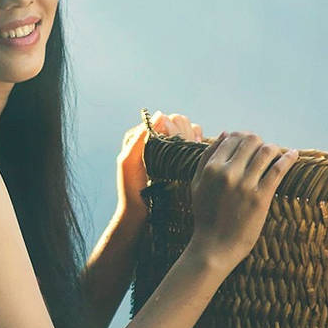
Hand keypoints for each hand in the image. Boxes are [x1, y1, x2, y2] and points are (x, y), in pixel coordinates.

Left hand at [117, 110, 203, 224]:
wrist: (141, 212)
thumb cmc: (131, 188)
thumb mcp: (129, 161)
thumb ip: (139, 138)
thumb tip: (161, 115)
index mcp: (143, 136)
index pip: (166, 119)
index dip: (174, 128)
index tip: (175, 141)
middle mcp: (158, 139)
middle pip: (181, 122)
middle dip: (184, 133)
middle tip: (181, 151)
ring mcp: (170, 149)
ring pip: (191, 131)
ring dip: (193, 138)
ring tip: (189, 153)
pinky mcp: (180, 160)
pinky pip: (194, 143)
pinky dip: (198, 144)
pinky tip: (195, 153)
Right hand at [184, 131, 296, 272]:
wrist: (215, 246)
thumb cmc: (205, 215)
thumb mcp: (197, 183)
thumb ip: (207, 157)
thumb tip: (226, 133)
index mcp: (211, 168)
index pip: (232, 138)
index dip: (243, 137)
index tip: (249, 143)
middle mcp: (228, 173)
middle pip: (251, 141)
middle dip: (259, 141)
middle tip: (263, 148)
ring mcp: (245, 185)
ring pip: (266, 152)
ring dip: (273, 148)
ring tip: (276, 153)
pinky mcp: (261, 197)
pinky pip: (278, 170)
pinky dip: (288, 159)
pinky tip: (293, 154)